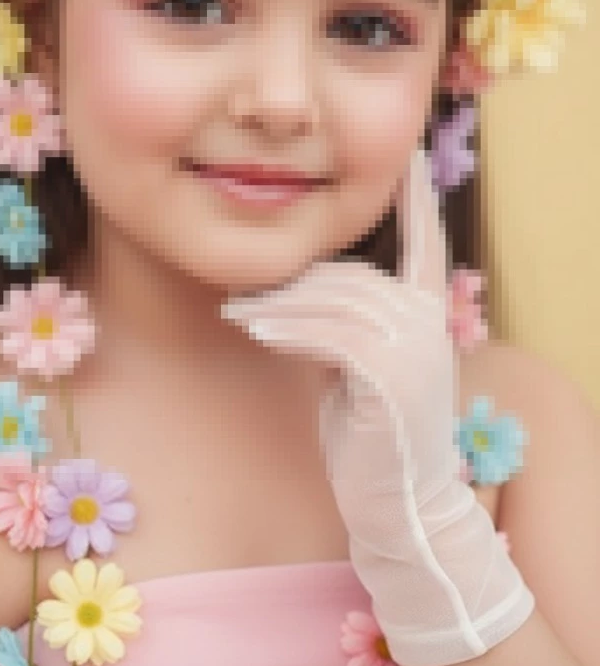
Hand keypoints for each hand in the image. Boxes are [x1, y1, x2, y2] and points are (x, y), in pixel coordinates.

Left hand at [221, 148, 534, 665]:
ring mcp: (414, 346)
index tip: (404, 158)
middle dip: (292, 280)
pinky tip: (254, 327)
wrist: (400, 507)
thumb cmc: (371, 434)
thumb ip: (344, 320)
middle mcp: (428, 320)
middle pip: (349, 273)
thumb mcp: (361, 366)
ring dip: (278, 305)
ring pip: (333, 299)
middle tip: (242, 290)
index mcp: (428, 312)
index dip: (414, 199)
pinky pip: (326, 332)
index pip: (426, 240)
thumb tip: (289, 287)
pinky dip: (285, 328)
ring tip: (236, 311)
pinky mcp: (389, 373)